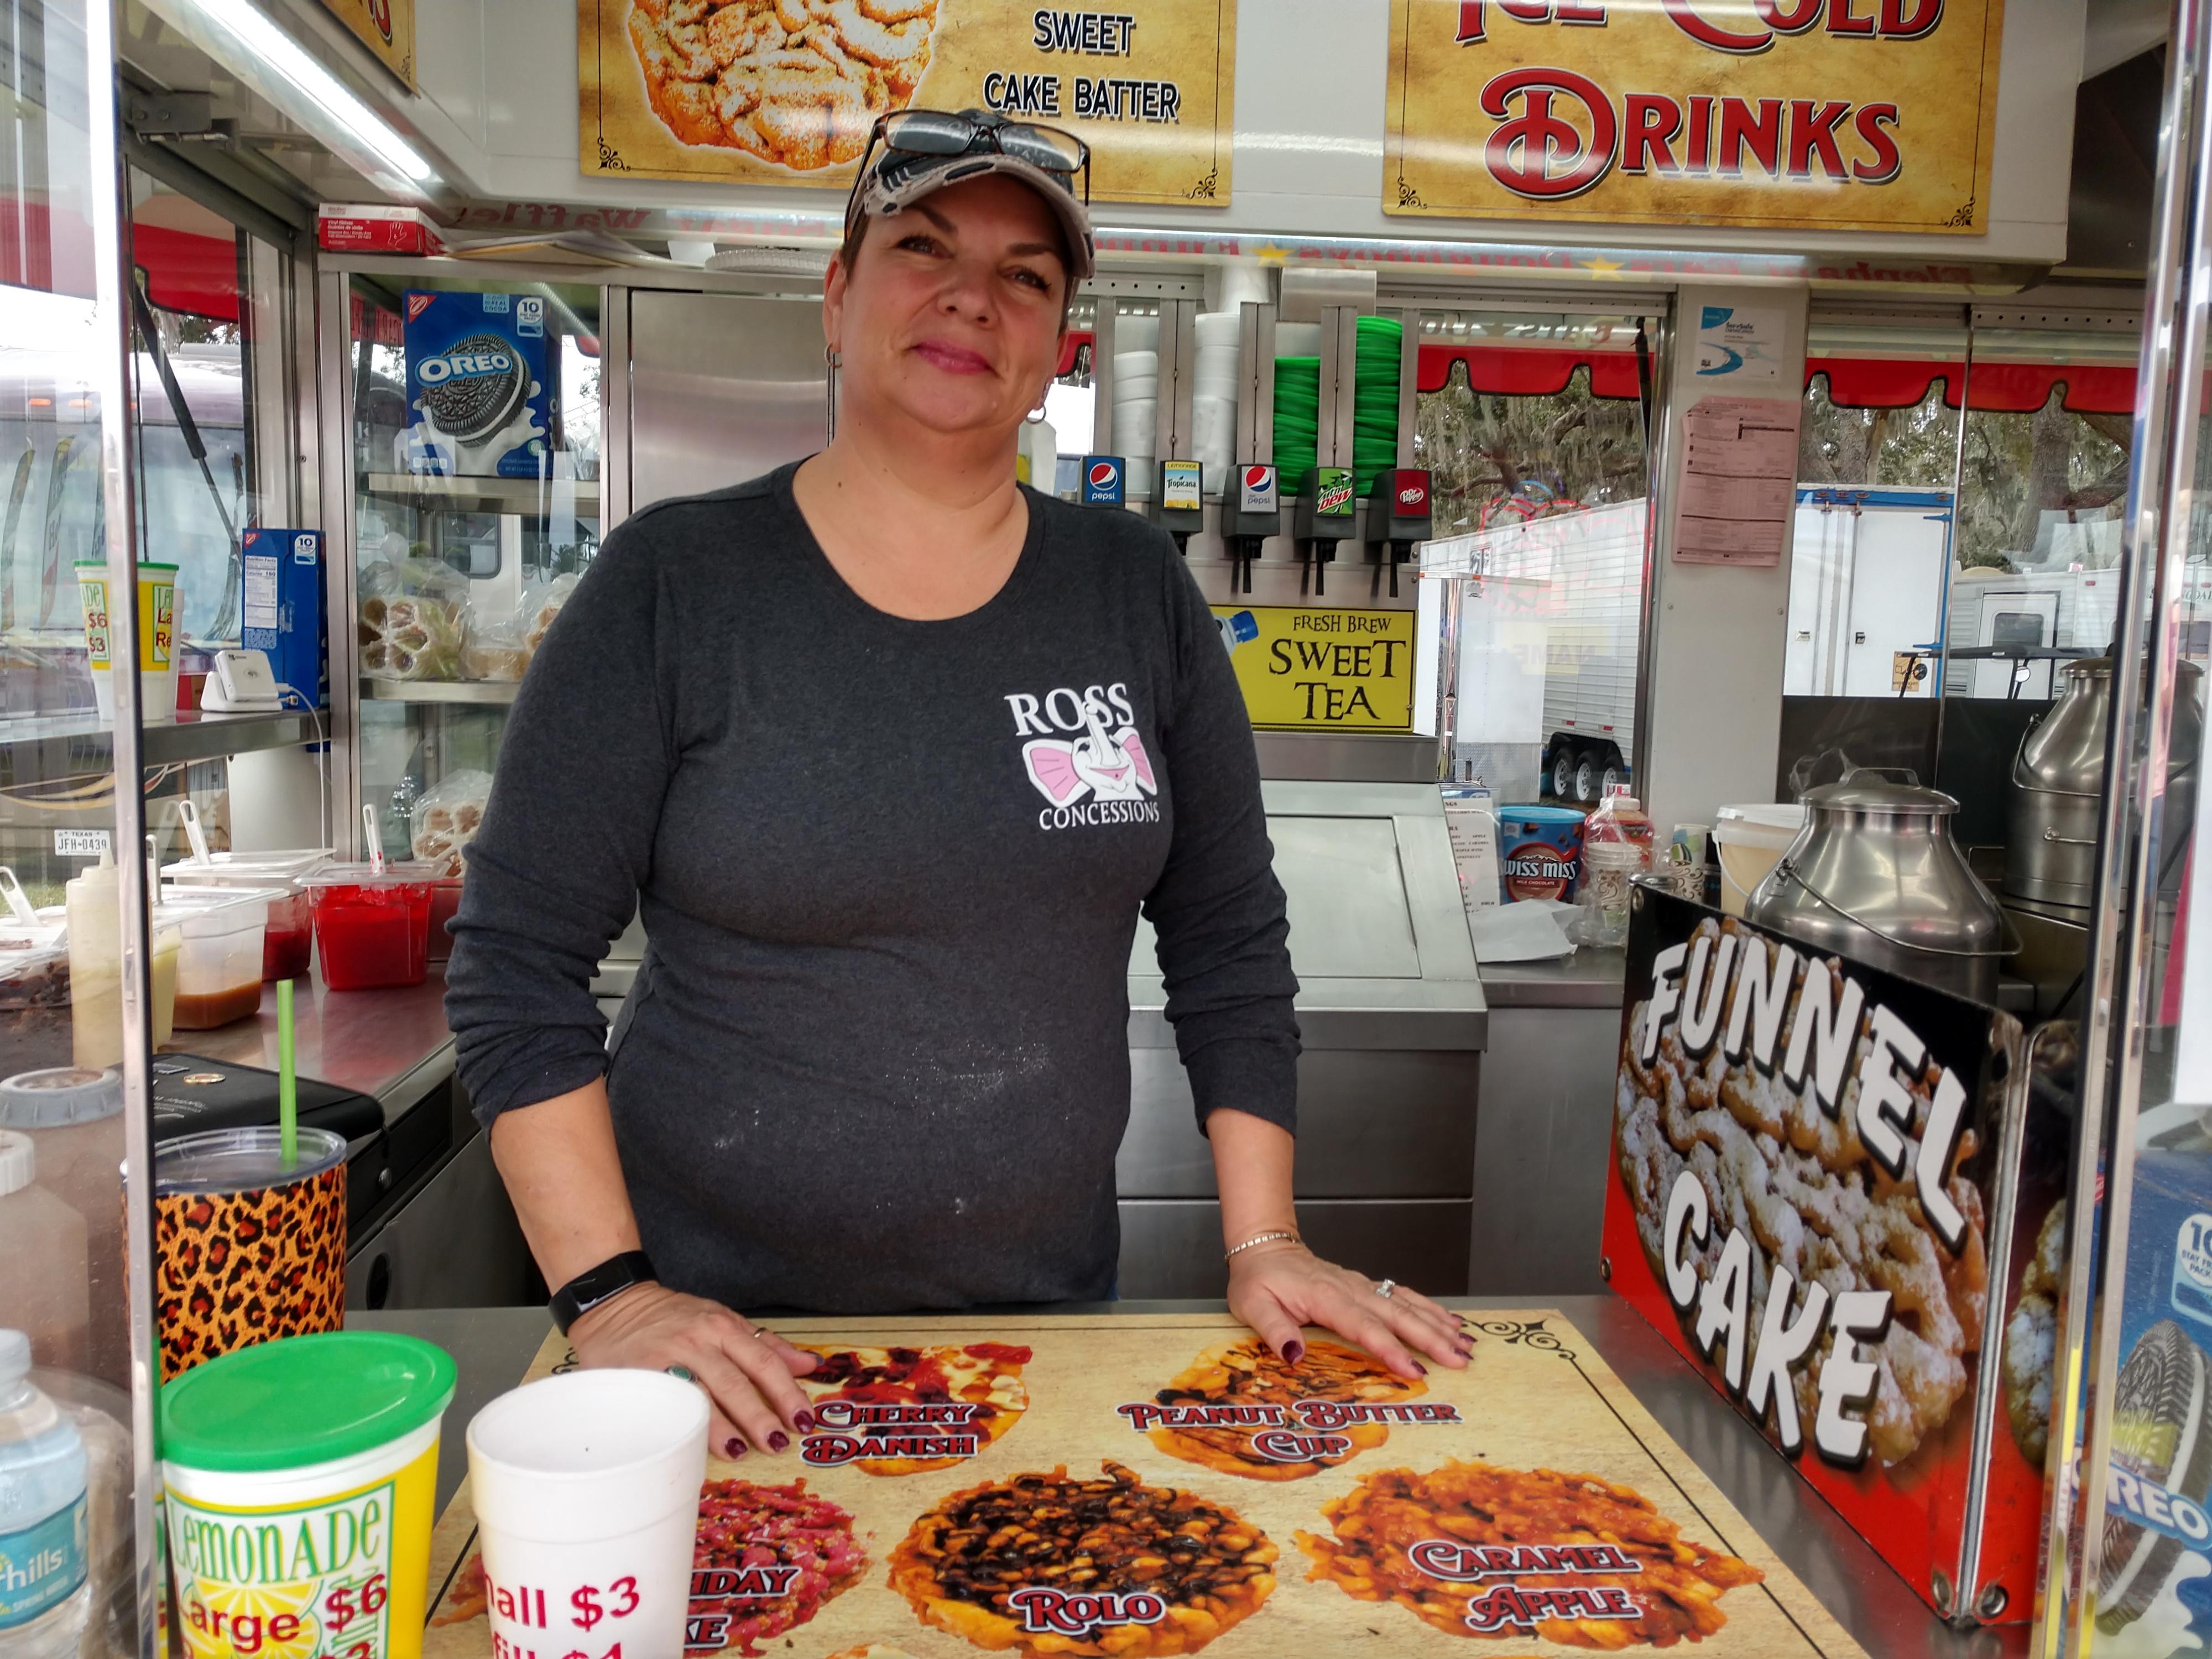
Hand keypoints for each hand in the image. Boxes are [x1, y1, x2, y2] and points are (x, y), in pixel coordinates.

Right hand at [569, 1283, 818, 1458]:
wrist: (616, 1303)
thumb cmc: (675, 1318)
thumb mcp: (723, 1320)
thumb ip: (766, 1344)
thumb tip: (809, 1365)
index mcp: (724, 1326)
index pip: (764, 1361)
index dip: (786, 1392)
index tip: (804, 1420)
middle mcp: (700, 1338)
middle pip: (736, 1381)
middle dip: (759, 1415)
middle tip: (777, 1442)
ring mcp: (669, 1355)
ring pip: (700, 1392)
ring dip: (722, 1425)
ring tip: (740, 1450)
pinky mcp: (640, 1372)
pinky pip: (665, 1399)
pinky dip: (681, 1421)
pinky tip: (691, 1442)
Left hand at [1226, 1242, 1471, 1380]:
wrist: (1264, 1247)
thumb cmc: (1257, 1279)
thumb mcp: (1252, 1305)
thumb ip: (1274, 1329)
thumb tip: (1295, 1355)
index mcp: (1325, 1297)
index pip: (1363, 1326)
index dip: (1390, 1349)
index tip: (1414, 1370)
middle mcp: (1350, 1289)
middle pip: (1397, 1314)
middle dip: (1431, 1338)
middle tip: (1460, 1360)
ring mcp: (1362, 1286)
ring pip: (1407, 1304)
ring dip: (1437, 1324)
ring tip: (1466, 1343)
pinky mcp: (1366, 1287)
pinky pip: (1403, 1296)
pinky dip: (1430, 1308)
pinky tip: (1450, 1321)